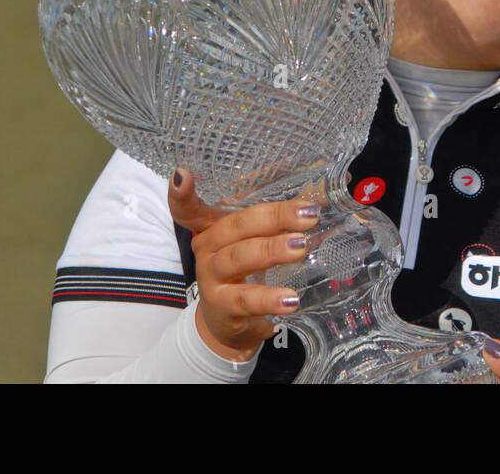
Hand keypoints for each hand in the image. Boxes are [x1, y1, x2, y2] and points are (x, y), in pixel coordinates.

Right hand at [168, 167, 321, 362]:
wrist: (228, 324)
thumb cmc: (244, 271)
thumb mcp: (252, 242)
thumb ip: (274, 220)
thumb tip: (317, 197)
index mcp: (211, 228)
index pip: (189, 209)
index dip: (182, 194)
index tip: (183, 175)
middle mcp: (206, 249)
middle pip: (236, 227)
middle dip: (274, 217)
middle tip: (308, 215)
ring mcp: (211, 278)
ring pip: (239, 258)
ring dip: (271, 250)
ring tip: (301, 247)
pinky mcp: (222, 306)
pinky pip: (245, 300)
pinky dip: (269, 298)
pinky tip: (291, 298)